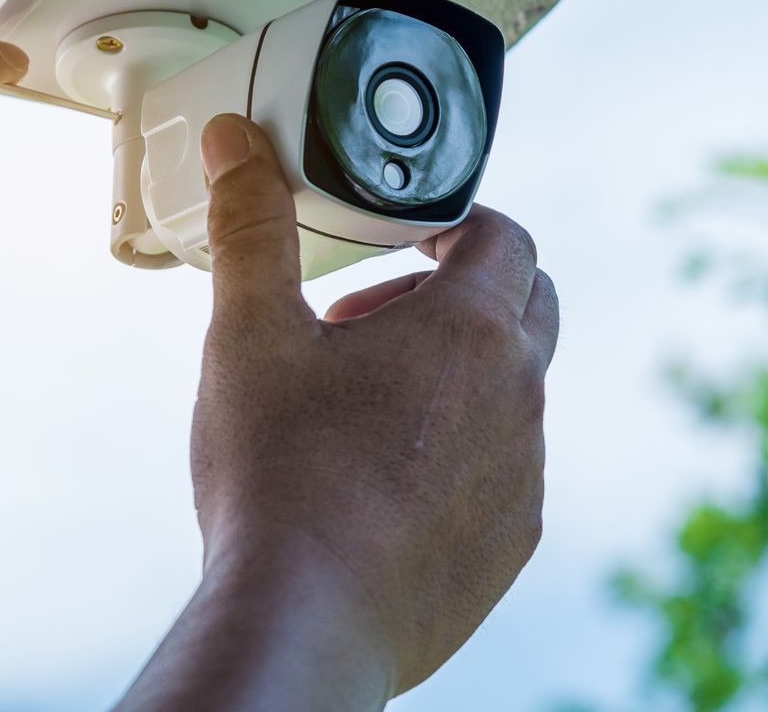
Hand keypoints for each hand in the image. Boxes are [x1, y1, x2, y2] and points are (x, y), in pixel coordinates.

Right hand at [183, 113, 555, 699]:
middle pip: (528, 306)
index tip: (402, 239)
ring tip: (360, 405)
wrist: (304, 622)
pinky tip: (380, 481)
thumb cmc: (280, 476)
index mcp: (471, 331)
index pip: (504, 236)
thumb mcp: (249, 334)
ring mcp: (523, 476)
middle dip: (458, 293)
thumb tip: (238, 144)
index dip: (455, 223)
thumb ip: (251, 229)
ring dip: (455, 377)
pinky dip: (459, 453)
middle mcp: (520, 398)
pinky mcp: (511, 543)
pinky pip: (504, 471)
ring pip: (514, 394)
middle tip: (370, 321)